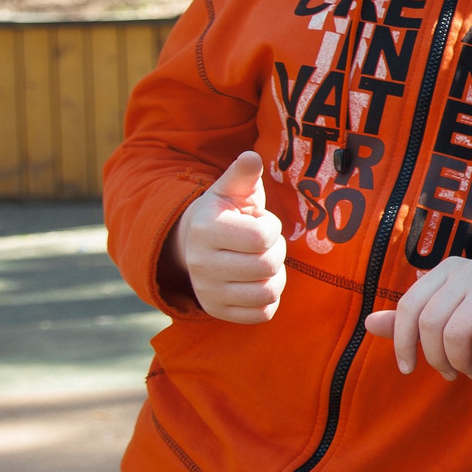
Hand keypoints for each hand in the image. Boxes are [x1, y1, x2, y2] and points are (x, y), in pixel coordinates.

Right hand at [173, 150, 286, 323]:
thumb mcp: (230, 190)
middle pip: (267, 266)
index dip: (272, 228)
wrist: (194, 245)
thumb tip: (251, 158)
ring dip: (276, 276)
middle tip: (263, 244)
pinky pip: (263, 313)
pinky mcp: (218, 311)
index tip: (261, 222)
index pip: (261, 237)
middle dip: (276, 251)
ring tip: (263, 262)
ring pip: (267, 293)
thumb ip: (243, 174)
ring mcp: (207, 291)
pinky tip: (258, 282)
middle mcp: (201, 264)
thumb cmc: (224, 213)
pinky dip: (270, 298)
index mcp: (206, 229)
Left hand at [363, 258, 471, 380]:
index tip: (408, 369)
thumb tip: (369, 322)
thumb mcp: (450, 324)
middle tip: (451, 374)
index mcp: (447, 270)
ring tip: (471, 370)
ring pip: (456, 333)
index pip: (409, 306)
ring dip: (461, 363)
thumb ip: (412, 323)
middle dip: (436, 358)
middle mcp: (468, 268)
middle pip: (431, 323)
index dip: (402, 343)